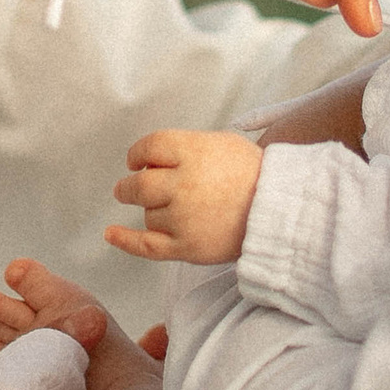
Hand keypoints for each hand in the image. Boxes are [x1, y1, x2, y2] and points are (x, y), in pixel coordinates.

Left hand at [107, 125, 264, 264]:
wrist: (280, 212)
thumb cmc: (254, 175)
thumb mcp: (221, 143)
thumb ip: (186, 148)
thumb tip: (153, 160)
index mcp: (192, 151)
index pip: (148, 147)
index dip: (137, 154)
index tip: (136, 161)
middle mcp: (183, 183)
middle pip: (139, 184)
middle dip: (130, 187)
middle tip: (129, 189)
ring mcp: (183, 217)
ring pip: (148, 214)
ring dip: (154, 211)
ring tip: (178, 210)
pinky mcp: (187, 246)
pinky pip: (146, 246)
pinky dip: (124, 241)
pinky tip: (110, 234)